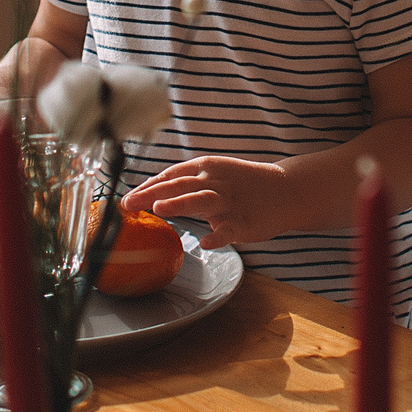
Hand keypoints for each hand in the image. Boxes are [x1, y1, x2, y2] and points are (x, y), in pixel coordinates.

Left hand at [122, 155, 295, 250]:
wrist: (286, 189)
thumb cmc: (244, 184)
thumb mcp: (215, 173)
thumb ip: (187, 182)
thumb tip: (152, 193)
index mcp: (205, 167)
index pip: (170, 175)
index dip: (147, 186)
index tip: (126, 198)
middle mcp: (215, 181)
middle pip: (179, 185)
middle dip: (152, 194)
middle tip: (128, 204)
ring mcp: (230, 201)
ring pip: (201, 200)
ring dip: (180, 203)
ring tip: (160, 208)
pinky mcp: (244, 221)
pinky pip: (229, 230)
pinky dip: (217, 236)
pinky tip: (206, 243)